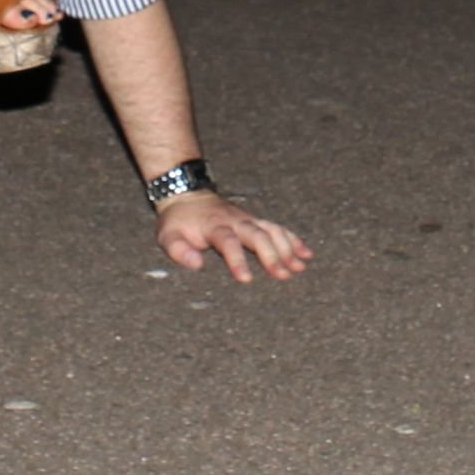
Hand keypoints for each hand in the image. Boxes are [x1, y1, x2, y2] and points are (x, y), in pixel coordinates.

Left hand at [155, 193, 312, 283]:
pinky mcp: (254, 220)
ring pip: (270, 229)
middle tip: (283, 275)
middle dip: (271, 254)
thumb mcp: (168, 235)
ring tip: (300, 267)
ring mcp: (247, 219)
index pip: (227, 241)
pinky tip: (306, 254)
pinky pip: (277, 227)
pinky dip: (293, 239)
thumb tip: (197, 265)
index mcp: (213, 226)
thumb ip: (179, 250)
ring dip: (286, 247)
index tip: (246, 279)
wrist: (187, 195)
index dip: (237, 259)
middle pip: (256, 234)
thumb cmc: (178, 222)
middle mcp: (234, 220)